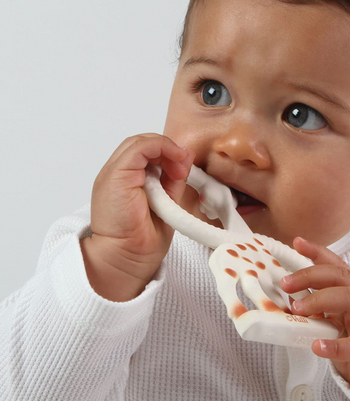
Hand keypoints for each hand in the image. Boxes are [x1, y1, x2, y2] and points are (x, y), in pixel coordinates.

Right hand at [83, 134, 195, 298]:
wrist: (127, 258)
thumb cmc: (142, 239)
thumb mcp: (166, 202)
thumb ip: (173, 179)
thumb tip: (185, 156)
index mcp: (126, 180)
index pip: (145, 152)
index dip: (167, 153)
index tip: (183, 169)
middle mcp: (117, 174)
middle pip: (141, 144)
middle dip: (167, 149)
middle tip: (182, 165)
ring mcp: (113, 173)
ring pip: (138, 142)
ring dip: (164, 147)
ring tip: (178, 165)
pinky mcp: (116, 176)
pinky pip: (137, 148)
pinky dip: (158, 146)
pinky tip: (174, 158)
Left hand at [280, 237, 349, 400]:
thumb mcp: (343, 313)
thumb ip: (321, 303)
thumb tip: (289, 296)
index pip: (337, 265)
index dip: (317, 251)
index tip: (297, 242)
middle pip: (341, 277)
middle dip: (310, 276)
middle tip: (285, 284)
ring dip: (320, 300)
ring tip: (297, 309)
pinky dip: (335, 346)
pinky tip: (317, 346)